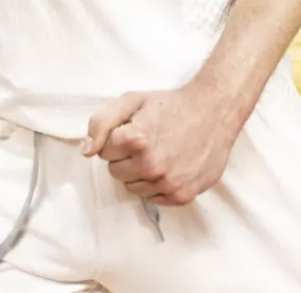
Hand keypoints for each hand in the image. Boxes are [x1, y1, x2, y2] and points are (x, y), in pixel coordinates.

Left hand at [83, 88, 236, 205]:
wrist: (214, 112)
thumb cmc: (170, 105)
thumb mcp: (131, 101)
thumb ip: (101, 123)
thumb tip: (86, 151)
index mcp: (135, 139)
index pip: (103, 152)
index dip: (116, 140)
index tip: (131, 131)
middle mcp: (151, 164)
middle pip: (116, 172)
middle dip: (125, 158)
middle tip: (144, 142)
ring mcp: (167, 182)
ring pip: (132, 188)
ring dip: (139, 173)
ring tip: (157, 154)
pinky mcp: (182, 195)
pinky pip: (153, 199)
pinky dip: (157, 185)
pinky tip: (169, 166)